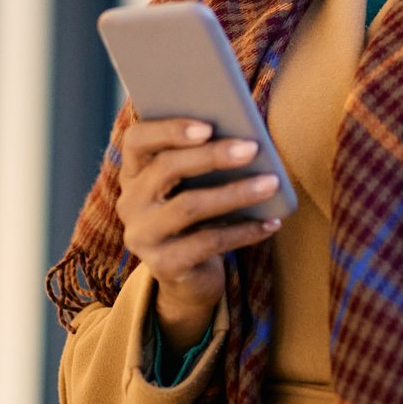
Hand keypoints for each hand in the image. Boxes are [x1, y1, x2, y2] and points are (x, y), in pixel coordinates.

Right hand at [115, 116, 281, 347]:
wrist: (190, 278)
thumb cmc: (199, 218)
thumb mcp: (194, 187)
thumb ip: (204, 159)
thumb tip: (245, 136)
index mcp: (134, 173)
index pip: (136, 140)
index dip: (169, 129)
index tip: (208, 125)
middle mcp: (130, 203)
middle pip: (166, 168)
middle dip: (212, 156)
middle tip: (252, 148)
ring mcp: (143, 236)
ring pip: (189, 206)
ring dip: (236, 192)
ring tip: (271, 183)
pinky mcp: (163, 265)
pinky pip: (208, 243)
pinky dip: (244, 231)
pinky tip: (271, 222)